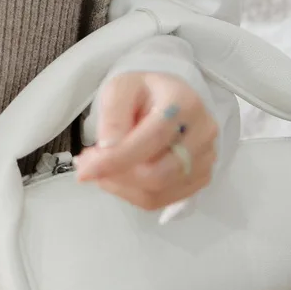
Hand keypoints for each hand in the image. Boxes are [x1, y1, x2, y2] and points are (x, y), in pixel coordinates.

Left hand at [72, 71, 217, 210]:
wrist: (166, 100)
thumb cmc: (143, 93)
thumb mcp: (120, 89)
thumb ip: (113, 116)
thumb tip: (109, 148)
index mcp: (184, 103)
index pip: (153, 138)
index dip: (117, 158)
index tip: (86, 170)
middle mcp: (202, 132)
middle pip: (157, 173)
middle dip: (115, 175)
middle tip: (88, 163)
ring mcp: (205, 158)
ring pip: (156, 192)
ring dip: (119, 186)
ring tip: (101, 167)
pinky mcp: (200, 177)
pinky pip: (160, 200)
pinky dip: (131, 193)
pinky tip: (119, 175)